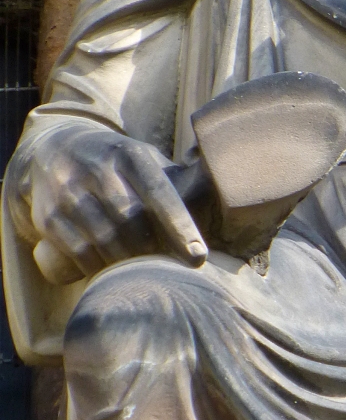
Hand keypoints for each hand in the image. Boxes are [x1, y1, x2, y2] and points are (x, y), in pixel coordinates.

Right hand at [7, 126, 206, 282]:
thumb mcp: (143, 159)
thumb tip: (224, 204)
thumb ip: (177, 181)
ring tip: (142, 271)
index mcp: (130, 153)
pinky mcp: (47, 215)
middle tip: (169, 269)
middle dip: (155, 251)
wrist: (53, 149)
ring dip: (129, 262)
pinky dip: (100, 268)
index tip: (198, 257)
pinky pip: (80, 253)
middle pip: (133, 222)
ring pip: (107, 240)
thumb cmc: (116, 164)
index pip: (159, 191)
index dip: (180, 226)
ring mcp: (68, 191)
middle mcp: (96, 168)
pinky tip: (111, 271)